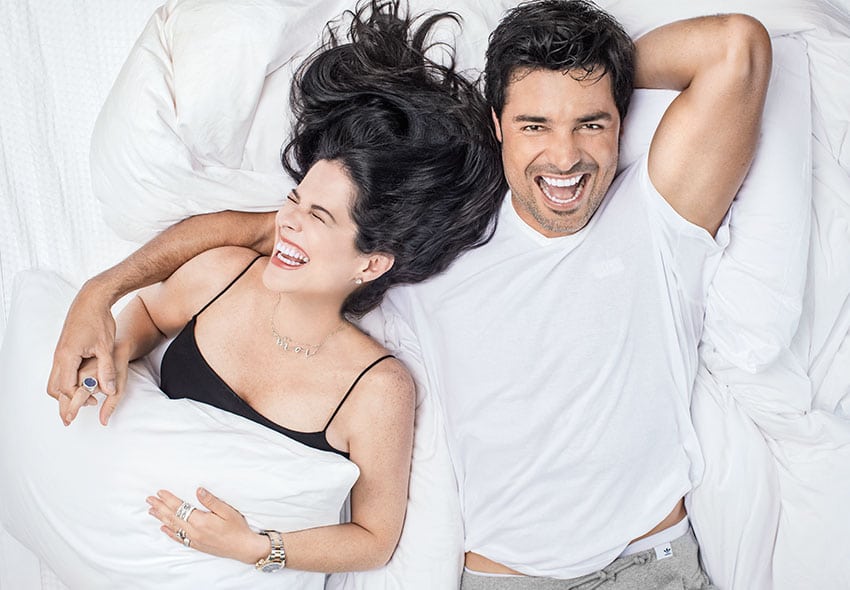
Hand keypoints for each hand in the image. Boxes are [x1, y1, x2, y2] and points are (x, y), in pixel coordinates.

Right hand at [47, 281, 117, 408]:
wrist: (91, 300)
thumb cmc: (99, 321)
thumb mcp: (106, 347)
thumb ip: (107, 371)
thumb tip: (110, 392)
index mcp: (68, 356)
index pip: (67, 387)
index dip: (79, 398)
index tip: (94, 402)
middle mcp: (59, 356)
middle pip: (54, 388)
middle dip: (64, 402)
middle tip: (75, 414)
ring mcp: (59, 353)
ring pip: (54, 380)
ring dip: (65, 393)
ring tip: (80, 401)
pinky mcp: (63, 349)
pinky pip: (59, 371)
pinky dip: (66, 382)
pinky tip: (79, 385)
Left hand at [147, 488, 269, 564]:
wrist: (243, 547)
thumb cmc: (237, 528)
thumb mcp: (227, 511)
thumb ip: (211, 501)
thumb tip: (198, 490)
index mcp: (201, 521)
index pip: (180, 507)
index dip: (169, 499)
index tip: (160, 492)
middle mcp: (194, 531)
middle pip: (173, 517)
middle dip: (160, 507)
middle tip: (149, 499)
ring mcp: (194, 539)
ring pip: (173, 527)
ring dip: (161, 517)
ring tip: (152, 510)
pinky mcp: (196, 544)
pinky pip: (178, 538)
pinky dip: (169, 532)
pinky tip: (163, 527)